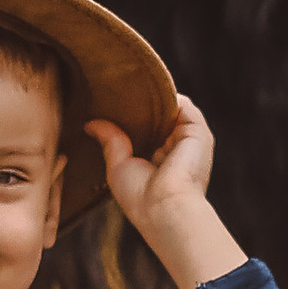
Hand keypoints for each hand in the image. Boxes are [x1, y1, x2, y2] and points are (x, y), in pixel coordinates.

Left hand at [88, 92, 214, 222]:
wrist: (165, 208)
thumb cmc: (140, 198)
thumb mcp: (118, 166)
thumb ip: (110, 141)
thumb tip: (90, 124)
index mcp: (160, 161)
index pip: (147, 131)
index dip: (130, 117)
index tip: (108, 103)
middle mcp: (176, 149)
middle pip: (159, 116)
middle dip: (141, 103)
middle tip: (114, 88)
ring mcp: (188, 140)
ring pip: (171, 107)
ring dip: (155, 95)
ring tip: (130, 80)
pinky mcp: (197, 132)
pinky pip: (183, 103)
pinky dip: (167, 93)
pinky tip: (148, 85)